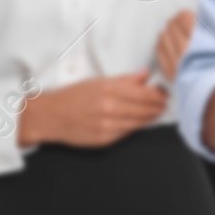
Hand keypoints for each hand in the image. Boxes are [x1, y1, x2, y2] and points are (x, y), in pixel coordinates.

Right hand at [17, 69, 167, 147]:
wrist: (49, 116)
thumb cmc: (73, 95)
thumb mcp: (99, 81)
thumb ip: (125, 79)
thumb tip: (145, 74)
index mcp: (110, 89)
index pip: (146, 94)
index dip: (159, 94)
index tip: (164, 92)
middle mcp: (109, 107)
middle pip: (146, 109)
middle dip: (158, 106)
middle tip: (164, 103)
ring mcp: (106, 125)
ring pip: (139, 122)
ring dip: (150, 117)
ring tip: (155, 112)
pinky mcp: (103, 139)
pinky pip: (126, 133)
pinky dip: (135, 126)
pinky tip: (138, 121)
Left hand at [154, 9, 195, 81]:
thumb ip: (211, 25)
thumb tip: (199, 16)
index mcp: (198, 37)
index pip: (182, 17)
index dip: (186, 15)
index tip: (190, 16)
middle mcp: (183, 48)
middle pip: (171, 26)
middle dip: (176, 23)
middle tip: (183, 24)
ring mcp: (175, 61)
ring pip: (162, 38)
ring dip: (168, 34)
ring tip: (175, 34)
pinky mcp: (171, 72)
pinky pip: (158, 53)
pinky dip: (161, 46)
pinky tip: (164, 43)